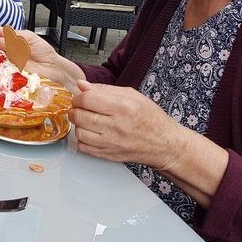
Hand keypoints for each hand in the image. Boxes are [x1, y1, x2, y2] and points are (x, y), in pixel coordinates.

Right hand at [0, 24, 84, 90]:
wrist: (50, 65)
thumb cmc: (42, 50)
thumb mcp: (29, 37)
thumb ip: (13, 34)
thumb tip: (1, 33)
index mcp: (11, 36)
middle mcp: (6, 46)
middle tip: (5, 42)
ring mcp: (6, 57)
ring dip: (0, 50)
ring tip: (14, 51)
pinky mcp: (8, 68)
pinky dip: (2, 61)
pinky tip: (11, 60)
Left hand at [70, 80, 184, 169]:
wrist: (165, 145)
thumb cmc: (150, 118)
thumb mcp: (132, 95)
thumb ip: (104, 89)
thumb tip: (81, 85)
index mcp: (123, 107)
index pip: (87, 100)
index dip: (79, 97)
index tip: (81, 98)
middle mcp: (117, 126)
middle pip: (80, 116)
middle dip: (75, 110)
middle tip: (80, 108)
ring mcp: (112, 143)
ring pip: (79, 132)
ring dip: (78, 125)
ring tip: (87, 120)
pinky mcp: (109, 155)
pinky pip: (84, 147)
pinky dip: (83, 139)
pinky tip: (91, 133)